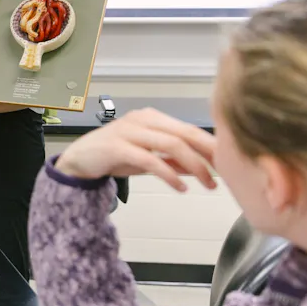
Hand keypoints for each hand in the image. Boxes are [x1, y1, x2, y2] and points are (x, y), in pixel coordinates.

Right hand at [55, 109, 216, 192]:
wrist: (78, 160)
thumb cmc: (113, 156)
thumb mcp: (147, 158)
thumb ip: (171, 160)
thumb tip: (199, 168)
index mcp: (152, 118)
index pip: (189, 129)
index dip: (211, 146)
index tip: (228, 163)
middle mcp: (143, 119)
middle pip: (185, 133)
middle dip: (207, 155)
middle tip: (222, 175)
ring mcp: (129, 131)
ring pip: (171, 144)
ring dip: (194, 166)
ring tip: (206, 184)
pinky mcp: (118, 146)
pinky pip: (150, 160)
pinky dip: (169, 175)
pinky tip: (180, 188)